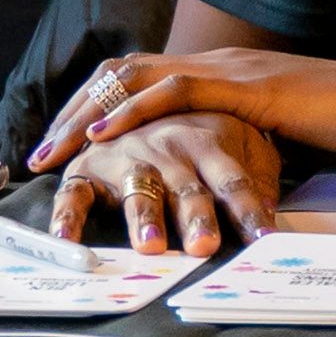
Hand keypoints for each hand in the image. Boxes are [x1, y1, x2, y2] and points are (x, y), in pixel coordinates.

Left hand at [28, 47, 335, 255]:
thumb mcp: (285, 133)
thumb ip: (247, 140)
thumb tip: (219, 169)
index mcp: (227, 72)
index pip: (142, 79)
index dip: (97, 108)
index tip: (64, 145)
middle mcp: (221, 62)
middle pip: (124, 73)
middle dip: (74, 111)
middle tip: (40, 151)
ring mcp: (233, 70)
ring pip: (137, 78)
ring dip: (88, 115)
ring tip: (54, 150)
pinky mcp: (248, 87)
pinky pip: (177, 92)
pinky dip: (132, 112)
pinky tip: (104, 137)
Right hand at [39, 98, 283, 256]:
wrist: (149, 90)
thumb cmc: (207, 131)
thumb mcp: (245, 146)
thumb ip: (258, 181)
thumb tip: (271, 219)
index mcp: (209, 141)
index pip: (234, 181)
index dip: (248, 209)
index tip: (263, 239)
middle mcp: (168, 149)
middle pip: (186, 186)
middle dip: (196, 216)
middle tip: (205, 246)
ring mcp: (127, 155)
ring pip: (138, 187)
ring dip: (144, 216)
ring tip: (151, 246)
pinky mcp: (89, 166)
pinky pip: (75, 192)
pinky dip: (66, 216)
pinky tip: (65, 239)